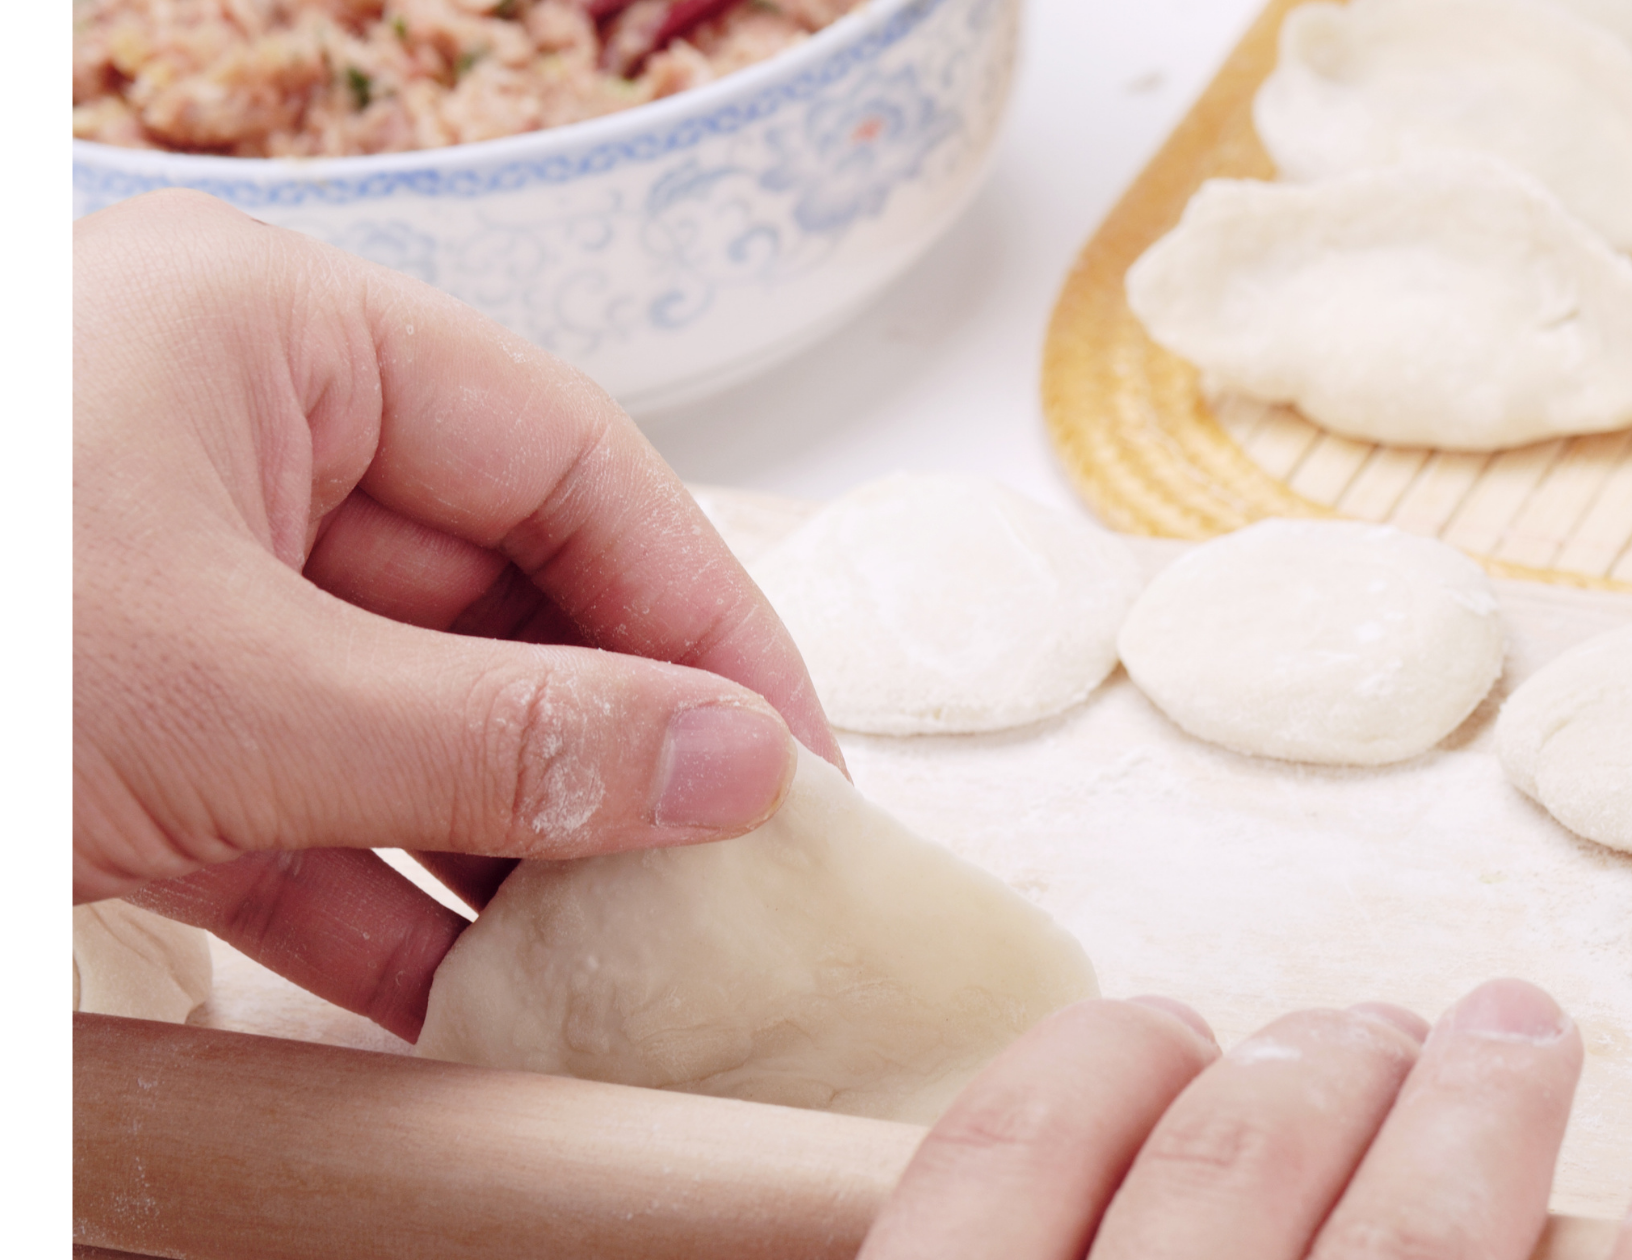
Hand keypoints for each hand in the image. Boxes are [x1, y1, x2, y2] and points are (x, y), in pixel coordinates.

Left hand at [74, 190, 842, 1040]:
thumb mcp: (238, 696)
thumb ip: (509, 735)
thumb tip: (740, 772)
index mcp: (279, 341)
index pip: (571, 461)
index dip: (705, 608)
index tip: (799, 758)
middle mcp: (240, 448)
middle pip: (502, 596)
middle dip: (616, 748)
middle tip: (734, 883)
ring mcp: (184, 598)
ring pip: (413, 719)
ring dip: (515, 851)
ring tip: (631, 967)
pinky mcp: (131, 738)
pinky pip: (307, 812)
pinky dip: (383, 913)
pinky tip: (471, 1011)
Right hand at [864, 980, 1631, 1259]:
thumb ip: (991, 1244)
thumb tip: (1043, 1153)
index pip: (1003, 1164)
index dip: (1087, 1068)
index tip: (1151, 1026)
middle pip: (1224, 1170)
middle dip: (1301, 1063)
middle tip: (1356, 1026)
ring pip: (1412, 1244)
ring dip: (1483, 1106)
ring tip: (1519, 1030)